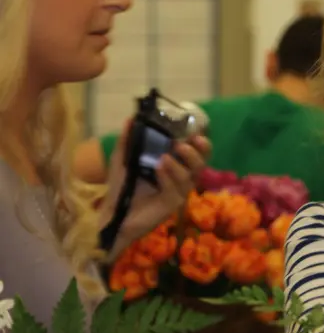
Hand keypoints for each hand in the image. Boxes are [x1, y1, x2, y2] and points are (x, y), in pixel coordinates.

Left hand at [101, 119, 210, 258]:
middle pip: (201, 164)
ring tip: (164, 157)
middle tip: (183, 144)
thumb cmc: (122, 187)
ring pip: (190, 177)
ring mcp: (178, 193)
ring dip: (179, 165)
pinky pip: (176, 190)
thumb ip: (128, 141)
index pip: (196, 153)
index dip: (201, 144)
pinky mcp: (172, 205)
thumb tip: (130, 118)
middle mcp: (181, 179)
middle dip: (197, 152)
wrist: (113, 214)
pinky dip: (168, 177)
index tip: (195, 133)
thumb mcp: (123, 160)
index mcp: (175, 166)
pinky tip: (159, 168)